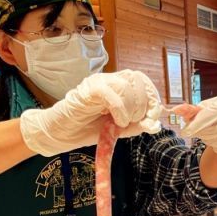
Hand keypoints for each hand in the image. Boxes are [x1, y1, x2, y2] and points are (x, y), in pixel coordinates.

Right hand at [20, 70, 162, 155]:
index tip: (152, 118)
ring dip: (131, 108)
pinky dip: (119, 109)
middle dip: (144, 104)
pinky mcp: (86, 90)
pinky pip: (110, 93)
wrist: (60, 135)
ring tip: (122, 123)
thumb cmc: (87, 129)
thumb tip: (156, 124)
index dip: (153, 98)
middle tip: (135, 121)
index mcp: (118, 86)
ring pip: (127, 85)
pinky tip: (115, 121)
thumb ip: (138, 125)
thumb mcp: (119, 129)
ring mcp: (97, 83)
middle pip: (138, 80)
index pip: (143, 81)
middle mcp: (109, 80)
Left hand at [180, 91, 216, 157]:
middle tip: (197, 134)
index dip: (197, 124)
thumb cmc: (214, 112)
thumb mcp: (202, 109)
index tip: (185, 133)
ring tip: (208, 138)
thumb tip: (175, 110)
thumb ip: (190, 110)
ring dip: (213, 143)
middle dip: (204, 134)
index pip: (213, 113)